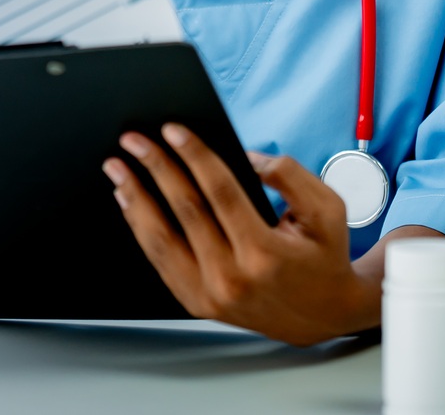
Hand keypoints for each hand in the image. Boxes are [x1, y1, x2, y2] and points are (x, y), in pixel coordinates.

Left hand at [103, 126, 379, 345]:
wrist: (324, 315)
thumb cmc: (323, 256)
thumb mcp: (327, 208)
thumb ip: (288, 174)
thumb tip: (243, 155)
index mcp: (265, 253)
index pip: (219, 192)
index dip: (193, 155)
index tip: (171, 130)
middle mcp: (233, 278)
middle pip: (184, 210)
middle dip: (155, 167)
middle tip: (133, 139)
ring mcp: (211, 296)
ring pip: (161, 239)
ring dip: (135, 198)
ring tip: (118, 168)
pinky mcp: (198, 304)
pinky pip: (160, 261)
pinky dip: (140, 228)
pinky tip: (130, 203)